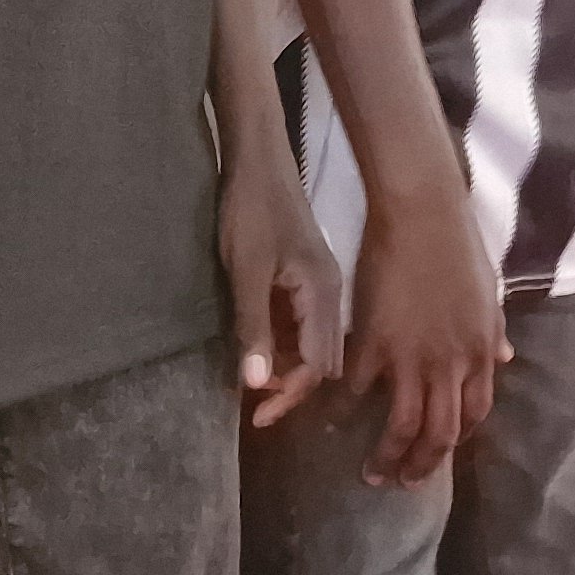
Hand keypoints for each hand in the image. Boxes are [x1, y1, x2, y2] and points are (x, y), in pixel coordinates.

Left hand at [221, 141, 345, 430]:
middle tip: (253, 409)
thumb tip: (254, 385)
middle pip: (320, 360)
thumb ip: (252, 326)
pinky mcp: (303, 278)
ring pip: (310, 345)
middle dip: (289, 389)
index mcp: (323, 293)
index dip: (289, 395)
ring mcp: (318, 285)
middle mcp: (329, 294)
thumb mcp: (245, 270)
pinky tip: (256, 351)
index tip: (256, 416)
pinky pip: (300, 326)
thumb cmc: (251, 210)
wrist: (256, 158)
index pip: (317, 364)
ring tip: (251, 386)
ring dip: (284, 369)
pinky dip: (281, 346)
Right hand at [343, 183, 506, 486]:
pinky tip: (336, 419)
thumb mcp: (489, 292)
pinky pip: (359, 391)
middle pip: (440, 435)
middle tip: (403, 482)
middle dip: (421, 467)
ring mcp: (412, 357)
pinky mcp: (374, 343)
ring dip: (387, 458)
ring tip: (372, 474)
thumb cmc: (459, 242)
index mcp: (481, 352)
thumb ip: (495, 332)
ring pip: (403, 427)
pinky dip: (346, 410)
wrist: (423, 211)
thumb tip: (508, 360)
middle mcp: (451, 364)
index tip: (437, 451)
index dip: (455, 440)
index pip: (473, 416)